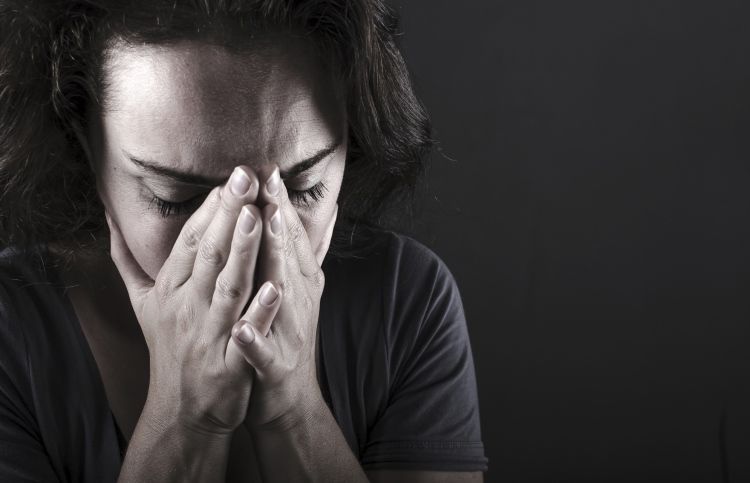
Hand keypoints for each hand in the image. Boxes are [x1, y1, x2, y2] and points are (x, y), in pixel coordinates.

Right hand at [105, 167, 279, 434]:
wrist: (181, 409)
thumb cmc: (169, 346)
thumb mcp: (142, 303)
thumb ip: (127, 259)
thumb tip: (108, 216)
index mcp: (170, 290)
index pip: (190, 242)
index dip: (209, 209)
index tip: (229, 177)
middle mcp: (186, 308)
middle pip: (208, 255)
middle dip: (228, 215)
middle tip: (246, 177)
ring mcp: (207, 336)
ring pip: (227, 287)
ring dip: (242, 252)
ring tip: (257, 217)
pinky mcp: (229, 364)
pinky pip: (246, 335)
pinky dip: (260, 312)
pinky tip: (277, 288)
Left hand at [231, 166, 337, 430]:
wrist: (290, 398)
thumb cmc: (286, 334)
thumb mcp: (300, 288)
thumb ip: (306, 251)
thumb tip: (326, 210)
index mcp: (298, 282)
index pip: (290, 236)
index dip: (281, 202)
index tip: (268, 169)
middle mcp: (298, 301)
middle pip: (288, 255)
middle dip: (280, 219)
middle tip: (269, 183)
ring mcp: (289, 332)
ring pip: (281, 294)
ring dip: (275, 263)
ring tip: (266, 231)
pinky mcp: (275, 366)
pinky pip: (263, 354)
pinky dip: (255, 341)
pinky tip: (241, 330)